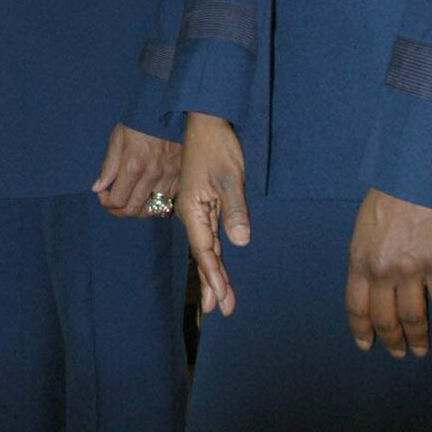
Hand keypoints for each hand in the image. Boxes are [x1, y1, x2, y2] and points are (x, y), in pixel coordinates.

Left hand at [91, 123, 181, 217]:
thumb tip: (98, 188)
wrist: (168, 109)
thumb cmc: (139, 122)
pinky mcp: (181, 176)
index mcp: (134, 165)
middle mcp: (153, 175)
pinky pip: (168, 201)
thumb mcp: (118, 138)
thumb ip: (109, 166)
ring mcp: (169, 177)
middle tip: (113, 202)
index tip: (103, 193)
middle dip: (119, 211)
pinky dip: (157, 203)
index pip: (117, 201)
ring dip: (138, 208)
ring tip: (131, 199)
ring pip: (152, 210)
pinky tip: (149, 194)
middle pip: (134, 210)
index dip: (106, 202)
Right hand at [176, 112, 248, 315]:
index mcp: (193, 208)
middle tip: (221, 310)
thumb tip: (239, 241)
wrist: (206, 121)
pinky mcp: (206, 202)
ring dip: (213, 273)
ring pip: (206, 247)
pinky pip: (210, 236)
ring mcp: (198, 208)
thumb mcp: (229, 177)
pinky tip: (218, 267)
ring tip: (219, 299)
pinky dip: (215, 255)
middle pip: (202, 254)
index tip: (222, 299)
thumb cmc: (216, 146)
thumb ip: (234, 210)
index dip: (213, 275)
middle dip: (211, 283)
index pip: (204, 249)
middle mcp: (192, 212)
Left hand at [345, 188, 431, 356]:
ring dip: (418, 338)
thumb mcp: (362, 228)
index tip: (366, 345)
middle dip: (391, 340)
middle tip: (398, 353)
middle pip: (385, 318)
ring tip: (421, 350)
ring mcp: (411, 270)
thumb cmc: (387, 195)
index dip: (362, 329)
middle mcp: (382, 272)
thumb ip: (365, 257)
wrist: (415, 176)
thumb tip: (370, 281)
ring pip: (414, 318)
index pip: (356, 306)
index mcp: (359, 261)